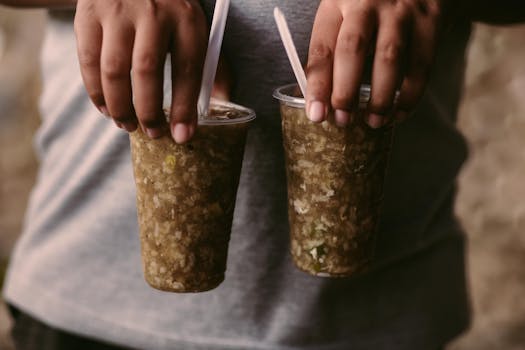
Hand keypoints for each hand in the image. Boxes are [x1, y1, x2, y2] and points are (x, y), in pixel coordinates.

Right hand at [74, 0, 206, 142]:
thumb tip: (220, 103)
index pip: (187, 69)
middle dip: (149, 112)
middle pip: (147, 71)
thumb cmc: (169, 9)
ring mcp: (117, 11)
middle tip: (153, 133)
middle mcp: (152, 12)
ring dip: (120, 107)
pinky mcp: (89, 15)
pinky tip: (107, 108)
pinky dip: (96, 92)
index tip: (182, 135)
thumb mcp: (195, 28)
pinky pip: (88, 62)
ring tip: (128, 125)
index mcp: (186, 18)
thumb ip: (210, 65)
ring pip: (114, 71)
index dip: (184, 107)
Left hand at [306, 0, 443, 127]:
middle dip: (346, 92)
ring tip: (373, 121)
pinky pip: (421, 63)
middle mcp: (366, 3)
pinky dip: (410, 94)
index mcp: (337, 2)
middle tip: (344, 120)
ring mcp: (400, 10)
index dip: (318, 85)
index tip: (317, 114)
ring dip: (380, 97)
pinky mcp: (430, 19)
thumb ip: (332, 50)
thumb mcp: (344, 14)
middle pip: (352, 50)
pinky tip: (399, 111)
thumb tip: (320, 102)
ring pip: (388, 58)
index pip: (322, 48)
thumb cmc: (373, 3)